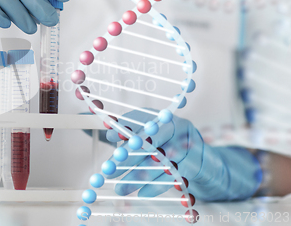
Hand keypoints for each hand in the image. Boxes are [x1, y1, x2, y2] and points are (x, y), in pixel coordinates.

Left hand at [106, 110, 261, 200]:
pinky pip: (172, 177)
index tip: (110, 137)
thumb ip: (130, 135)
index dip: (127, 128)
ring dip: (138, 176)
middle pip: (152, 141)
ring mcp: (189, 145)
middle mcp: (178, 127)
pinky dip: (155, 186)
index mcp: (164, 117)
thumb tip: (110, 133)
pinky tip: (141, 193)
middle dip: (129, 157)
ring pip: (160, 162)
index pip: (144, 119)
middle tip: (110, 170)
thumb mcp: (148, 137)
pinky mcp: (195, 164)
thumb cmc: (166, 147)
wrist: (202, 161)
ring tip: (120, 188)